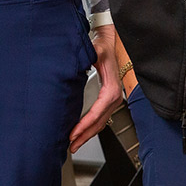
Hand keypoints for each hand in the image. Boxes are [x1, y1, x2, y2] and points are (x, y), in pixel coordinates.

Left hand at [69, 24, 123, 152]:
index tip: (74, 133)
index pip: (98, 111)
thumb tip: (74, 65)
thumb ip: (86, 57)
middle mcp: (115, 95)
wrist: (109, 41)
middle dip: (86, 135)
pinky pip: (101, 117)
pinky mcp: (108, 99)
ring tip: (74, 143)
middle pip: (100, 121)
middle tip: (71, 144)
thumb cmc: (102, 46)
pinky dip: (91, 127)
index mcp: (112, 87)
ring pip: (101, 122)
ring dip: (88, 134)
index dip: (86, 124)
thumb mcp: (94, 50)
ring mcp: (113, 98)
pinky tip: (81, 132)